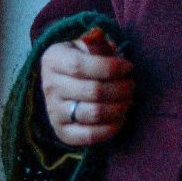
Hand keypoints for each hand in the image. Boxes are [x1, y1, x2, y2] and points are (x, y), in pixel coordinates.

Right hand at [40, 26, 134, 146]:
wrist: (61, 84)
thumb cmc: (81, 61)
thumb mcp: (86, 46)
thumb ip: (99, 45)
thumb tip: (114, 50)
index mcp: (53, 59)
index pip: (80, 66)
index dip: (110, 67)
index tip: (128, 67)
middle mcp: (49, 86)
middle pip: (92, 91)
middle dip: (120, 88)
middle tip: (131, 85)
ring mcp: (53, 111)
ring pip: (94, 113)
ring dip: (119, 107)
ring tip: (128, 100)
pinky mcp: (62, 132)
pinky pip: (90, 135)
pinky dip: (111, 128)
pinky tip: (121, 117)